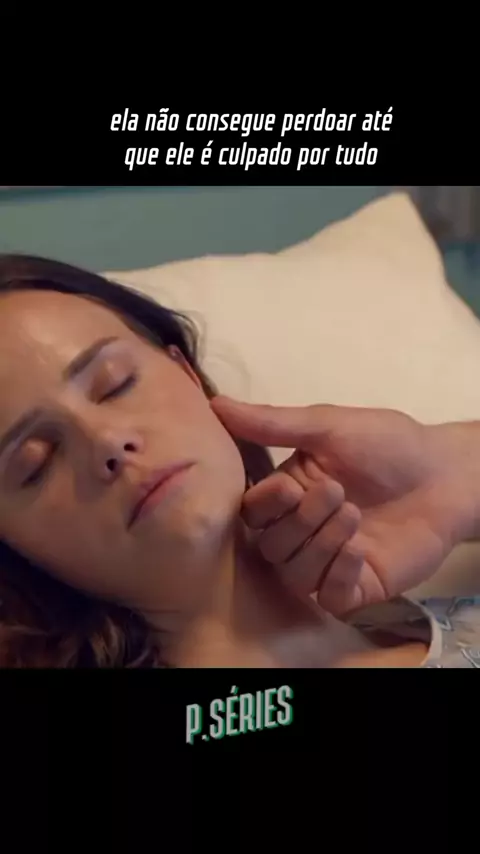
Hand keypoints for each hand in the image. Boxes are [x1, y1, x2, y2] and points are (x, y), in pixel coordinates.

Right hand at [212, 397, 479, 614]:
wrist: (445, 472)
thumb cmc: (387, 443)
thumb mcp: (328, 425)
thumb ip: (272, 422)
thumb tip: (214, 404)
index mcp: (289, 493)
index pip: (252, 512)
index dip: (264, 504)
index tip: (289, 486)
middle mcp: (302, 530)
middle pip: (270, 546)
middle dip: (300, 522)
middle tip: (337, 492)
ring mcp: (328, 562)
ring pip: (295, 574)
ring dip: (319, 545)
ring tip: (354, 515)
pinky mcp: (358, 585)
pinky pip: (329, 597)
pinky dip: (337, 575)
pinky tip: (358, 549)